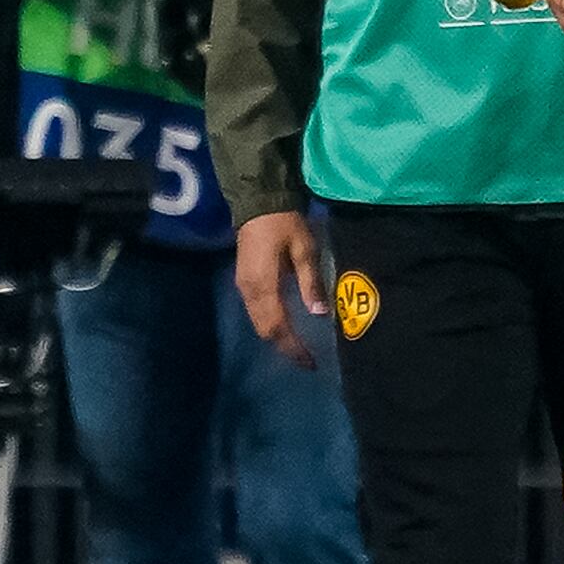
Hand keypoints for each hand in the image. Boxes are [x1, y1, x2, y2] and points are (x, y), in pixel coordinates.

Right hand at [234, 210, 326, 370]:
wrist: (257, 202)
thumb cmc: (284, 224)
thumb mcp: (304, 250)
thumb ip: (310, 283)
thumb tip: (319, 313)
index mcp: (263, 286)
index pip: (278, 326)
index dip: (293, 347)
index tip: (310, 361)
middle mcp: (249, 291)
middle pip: (265, 329)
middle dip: (285, 347)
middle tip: (307, 360)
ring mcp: (243, 287)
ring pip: (258, 323)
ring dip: (277, 338)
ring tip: (298, 348)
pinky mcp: (244, 282)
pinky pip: (256, 313)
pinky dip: (271, 325)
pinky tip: (286, 328)